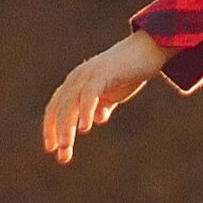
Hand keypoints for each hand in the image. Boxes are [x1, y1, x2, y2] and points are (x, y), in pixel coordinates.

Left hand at [42, 32, 170, 164]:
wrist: (151, 47)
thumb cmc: (131, 70)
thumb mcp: (114, 92)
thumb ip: (103, 105)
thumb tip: (97, 120)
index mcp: (76, 83)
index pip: (55, 107)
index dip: (51, 128)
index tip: (52, 149)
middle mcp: (76, 78)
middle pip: (59, 109)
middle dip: (58, 133)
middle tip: (62, 155)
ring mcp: (88, 74)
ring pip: (70, 104)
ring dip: (66, 127)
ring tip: (66, 147)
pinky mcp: (102, 74)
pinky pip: (88, 95)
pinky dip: (84, 112)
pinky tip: (85, 128)